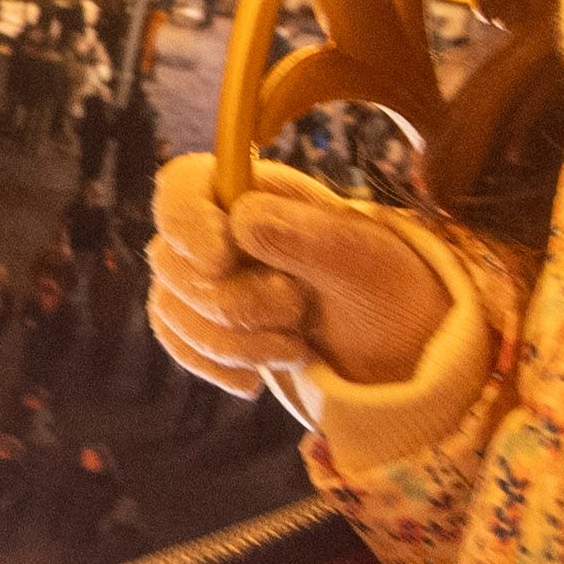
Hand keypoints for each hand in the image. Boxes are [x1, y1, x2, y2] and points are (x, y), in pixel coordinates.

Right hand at [146, 153, 449, 391]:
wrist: (393, 348)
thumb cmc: (383, 289)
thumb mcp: (361, 259)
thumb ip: (303, 235)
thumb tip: (241, 219)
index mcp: (256, 192)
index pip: (183, 185)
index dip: (186, 221)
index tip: (222, 260)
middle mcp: (220, 228)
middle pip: (172, 259)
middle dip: (233, 302)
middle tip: (296, 310)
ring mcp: (205, 276)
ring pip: (170, 306)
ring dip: (230, 341)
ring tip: (291, 347)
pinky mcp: (202, 321)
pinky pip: (175, 339)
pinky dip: (213, 364)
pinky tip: (254, 378)